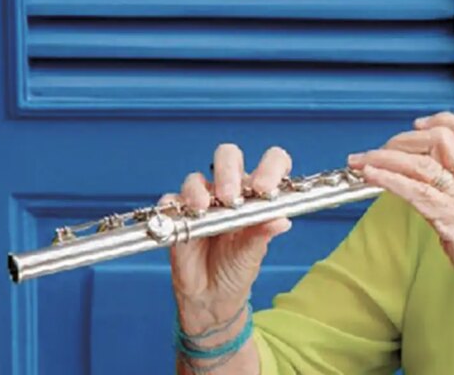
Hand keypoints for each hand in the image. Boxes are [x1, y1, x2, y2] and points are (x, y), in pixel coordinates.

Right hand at [166, 144, 293, 332]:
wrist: (211, 296)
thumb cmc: (237, 269)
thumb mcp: (253, 253)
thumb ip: (263, 234)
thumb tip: (282, 220)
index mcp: (257, 195)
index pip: (270, 164)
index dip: (270, 167)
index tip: (266, 189)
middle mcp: (230, 191)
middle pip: (229, 157)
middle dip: (229, 171)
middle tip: (230, 197)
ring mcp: (204, 201)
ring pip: (196, 178)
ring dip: (199, 190)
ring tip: (204, 210)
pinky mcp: (179, 214)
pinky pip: (171, 200)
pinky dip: (175, 205)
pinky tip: (184, 217)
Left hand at [346, 112, 453, 316]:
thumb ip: (452, 198)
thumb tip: (421, 190)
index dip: (444, 121)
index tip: (417, 125)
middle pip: (439, 139)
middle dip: (400, 140)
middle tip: (374, 152)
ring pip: (422, 163)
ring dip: (384, 158)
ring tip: (360, 160)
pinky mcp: (451, 219)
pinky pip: (416, 191)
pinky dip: (389, 179)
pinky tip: (371, 176)